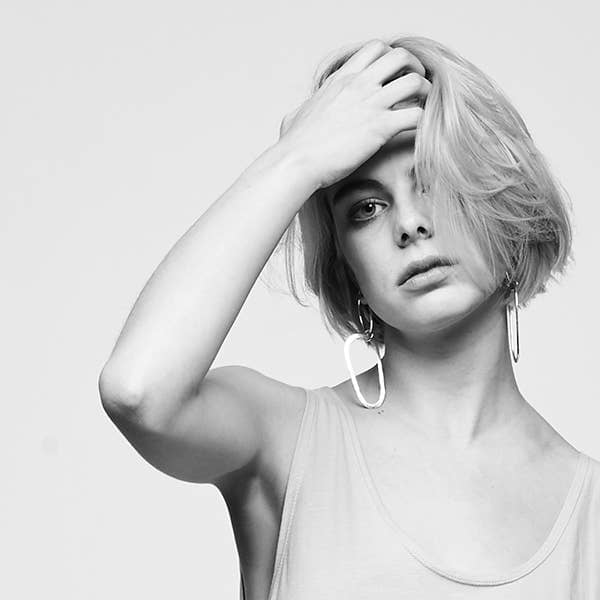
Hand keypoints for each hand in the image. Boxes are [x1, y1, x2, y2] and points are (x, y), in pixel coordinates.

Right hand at [277, 39, 430, 189]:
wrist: (296, 162)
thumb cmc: (294, 146)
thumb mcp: (295, 116)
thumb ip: (305, 109)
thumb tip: (296, 116)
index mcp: (341, 79)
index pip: (375, 49)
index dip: (391, 59)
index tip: (394, 77)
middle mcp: (358, 85)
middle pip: (401, 56)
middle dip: (415, 69)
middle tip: (416, 89)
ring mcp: (370, 104)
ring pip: (415, 82)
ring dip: (424, 94)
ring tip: (421, 110)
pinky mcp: (379, 128)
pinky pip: (416, 116)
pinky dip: (422, 123)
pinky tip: (416, 134)